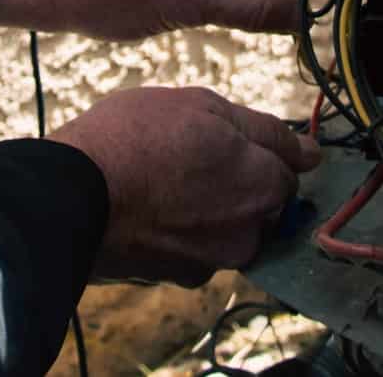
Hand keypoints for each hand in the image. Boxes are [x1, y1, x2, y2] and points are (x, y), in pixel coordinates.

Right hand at [52, 86, 321, 285]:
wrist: (71, 196)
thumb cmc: (135, 140)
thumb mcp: (202, 106)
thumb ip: (265, 130)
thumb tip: (310, 151)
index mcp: (264, 184)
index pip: (289, 168)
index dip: (257, 148)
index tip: (228, 142)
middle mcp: (250, 231)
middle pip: (260, 202)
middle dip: (237, 181)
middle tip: (189, 154)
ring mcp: (215, 259)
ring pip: (227, 227)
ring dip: (208, 207)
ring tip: (163, 180)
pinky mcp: (180, 276)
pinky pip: (196, 248)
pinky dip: (182, 230)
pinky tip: (150, 206)